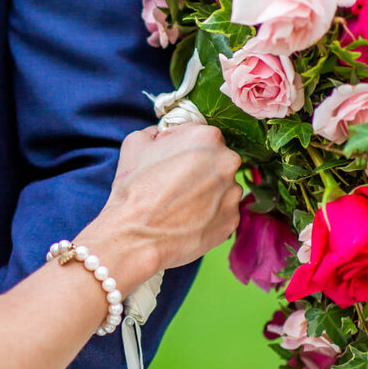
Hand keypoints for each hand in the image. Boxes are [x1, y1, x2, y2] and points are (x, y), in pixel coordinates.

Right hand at [81, 123, 241, 290]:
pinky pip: (223, 211)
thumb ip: (156, 132)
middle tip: (176, 184)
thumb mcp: (136, 143)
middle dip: (200, 169)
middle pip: (217, 160)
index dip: (184, 147)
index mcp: (208, 137)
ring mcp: (233, 193)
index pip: (202, 135)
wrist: (136, 236)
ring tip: (180, 205)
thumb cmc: (134, 188)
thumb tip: (161, 135)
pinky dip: (209, 214)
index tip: (172, 160)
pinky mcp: (232, 220)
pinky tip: (188, 219)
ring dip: (207, 191)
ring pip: (223, 186)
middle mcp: (228, 162)